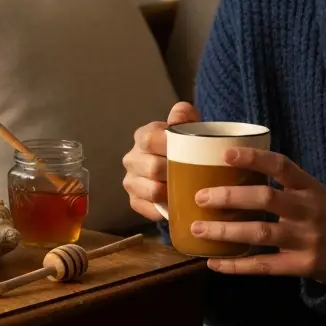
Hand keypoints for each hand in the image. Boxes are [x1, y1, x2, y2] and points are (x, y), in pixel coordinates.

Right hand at [122, 101, 200, 222]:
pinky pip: (149, 209)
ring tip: (187, 190)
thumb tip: (178, 116)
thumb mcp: (189, 126)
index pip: (150, 140)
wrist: (181, 169)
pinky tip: (178, 204)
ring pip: (151, 191)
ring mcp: (131, 181)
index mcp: (143, 136)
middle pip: (152, 168)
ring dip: (171, 192)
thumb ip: (184, 116)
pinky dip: (165, 209)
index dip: (169, 147)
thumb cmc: (186, 146)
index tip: (189, 152)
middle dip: (174, 172)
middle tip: (194, 175)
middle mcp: (132, 158)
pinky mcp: (134, 201)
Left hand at [193, 147, 325, 284]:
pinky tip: (213, 262)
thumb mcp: (311, 193)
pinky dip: (236, 265)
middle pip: (266, 198)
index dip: (254, 158)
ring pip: (261, 233)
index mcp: (310, 188)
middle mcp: (309, 211)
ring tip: (198, 229)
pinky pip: (264, 266)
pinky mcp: (302, 265)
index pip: (282, 166)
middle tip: (201, 197)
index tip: (225, 154)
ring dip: (226, 231)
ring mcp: (307, 239)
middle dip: (230, 197)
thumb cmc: (322, 216)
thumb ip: (281, 185)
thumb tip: (229, 172)